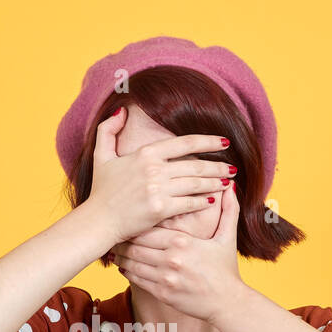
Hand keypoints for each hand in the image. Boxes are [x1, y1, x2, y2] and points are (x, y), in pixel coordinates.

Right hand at [83, 106, 235, 244]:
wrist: (98, 221)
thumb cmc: (101, 191)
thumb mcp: (100, 155)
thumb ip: (108, 130)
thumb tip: (122, 110)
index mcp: (145, 154)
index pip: (184, 143)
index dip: (208, 141)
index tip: (224, 142)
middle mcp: (154, 169)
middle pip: (195, 165)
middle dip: (218, 165)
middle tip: (233, 167)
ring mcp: (158, 189)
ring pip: (196, 184)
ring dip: (215, 182)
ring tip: (228, 181)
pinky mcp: (161, 209)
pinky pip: (189, 203)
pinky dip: (203, 201)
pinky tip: (213, 200)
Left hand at [110, 181, 244, 321]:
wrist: (227, 302)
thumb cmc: (226, 269)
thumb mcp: (228, 237)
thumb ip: (228, 210)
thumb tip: (231, 185)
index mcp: (183, 242)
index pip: (149, 229)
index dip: (134, 225)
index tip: (126, 220)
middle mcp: (171, 259)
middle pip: (136, 246)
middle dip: (122, 241)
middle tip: (114, 235)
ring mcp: (165, 278)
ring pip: (133, 263)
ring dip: (121, 257)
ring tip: (114, 251)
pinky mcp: (162, 294)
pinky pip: (138, 280)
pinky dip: (127, 272)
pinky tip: (123, 267)